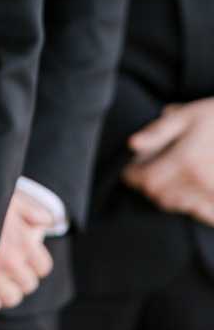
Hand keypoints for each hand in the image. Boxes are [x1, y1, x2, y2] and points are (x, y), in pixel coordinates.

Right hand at [0, 191, 53, 312]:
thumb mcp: (8, 198)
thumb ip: (31, 210)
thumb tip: (47, 223)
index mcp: (22, 241)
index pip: (43, 267)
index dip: (35, 263)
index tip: (25, 257)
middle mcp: (10, 262)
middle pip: (28, 285)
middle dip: (20, 277)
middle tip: (7, 266)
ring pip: (11, 297)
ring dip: (5, 290)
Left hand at [123, 99, 213, 225]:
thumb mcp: (186, 115)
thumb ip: (158, 132)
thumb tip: (132, 145)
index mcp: (186, 160)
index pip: (148, 181)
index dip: (133, 178)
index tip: (129, 171)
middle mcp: (200, 182)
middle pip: (160, 196)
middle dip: (147, 186)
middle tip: (145, 172)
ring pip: (178, 205)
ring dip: (166, 194)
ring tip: (167, 177)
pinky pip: (200, 213)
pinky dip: (189, 205)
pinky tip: (188, 190)